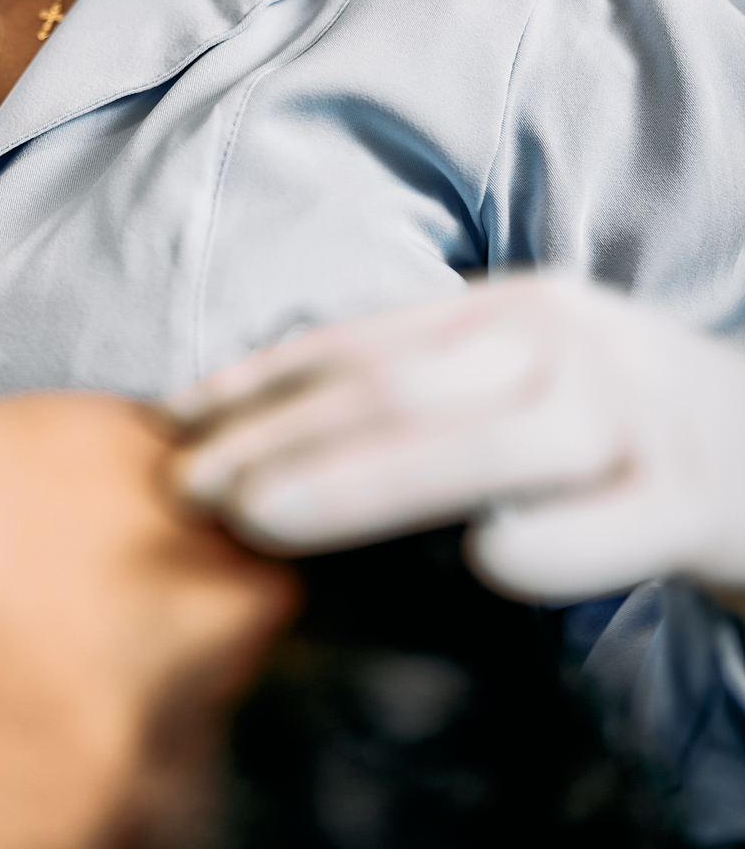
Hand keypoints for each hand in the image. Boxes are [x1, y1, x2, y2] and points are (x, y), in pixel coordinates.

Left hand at [168, 276, 744, 604]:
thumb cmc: (629, 427)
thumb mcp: (536, 370)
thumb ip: (438, 383)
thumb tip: (286, 424)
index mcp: (524, 307)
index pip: (372, 336)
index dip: (268, 375)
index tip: (179, 416)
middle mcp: (571, 343)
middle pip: (406, 385)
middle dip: (281, 434)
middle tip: (189, 486)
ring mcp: (632, 418)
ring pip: (484, 444)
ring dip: (361, 482)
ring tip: (259, 519)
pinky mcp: (691, 501)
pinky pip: (600, 525)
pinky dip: (535, 545)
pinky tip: (475, 565)